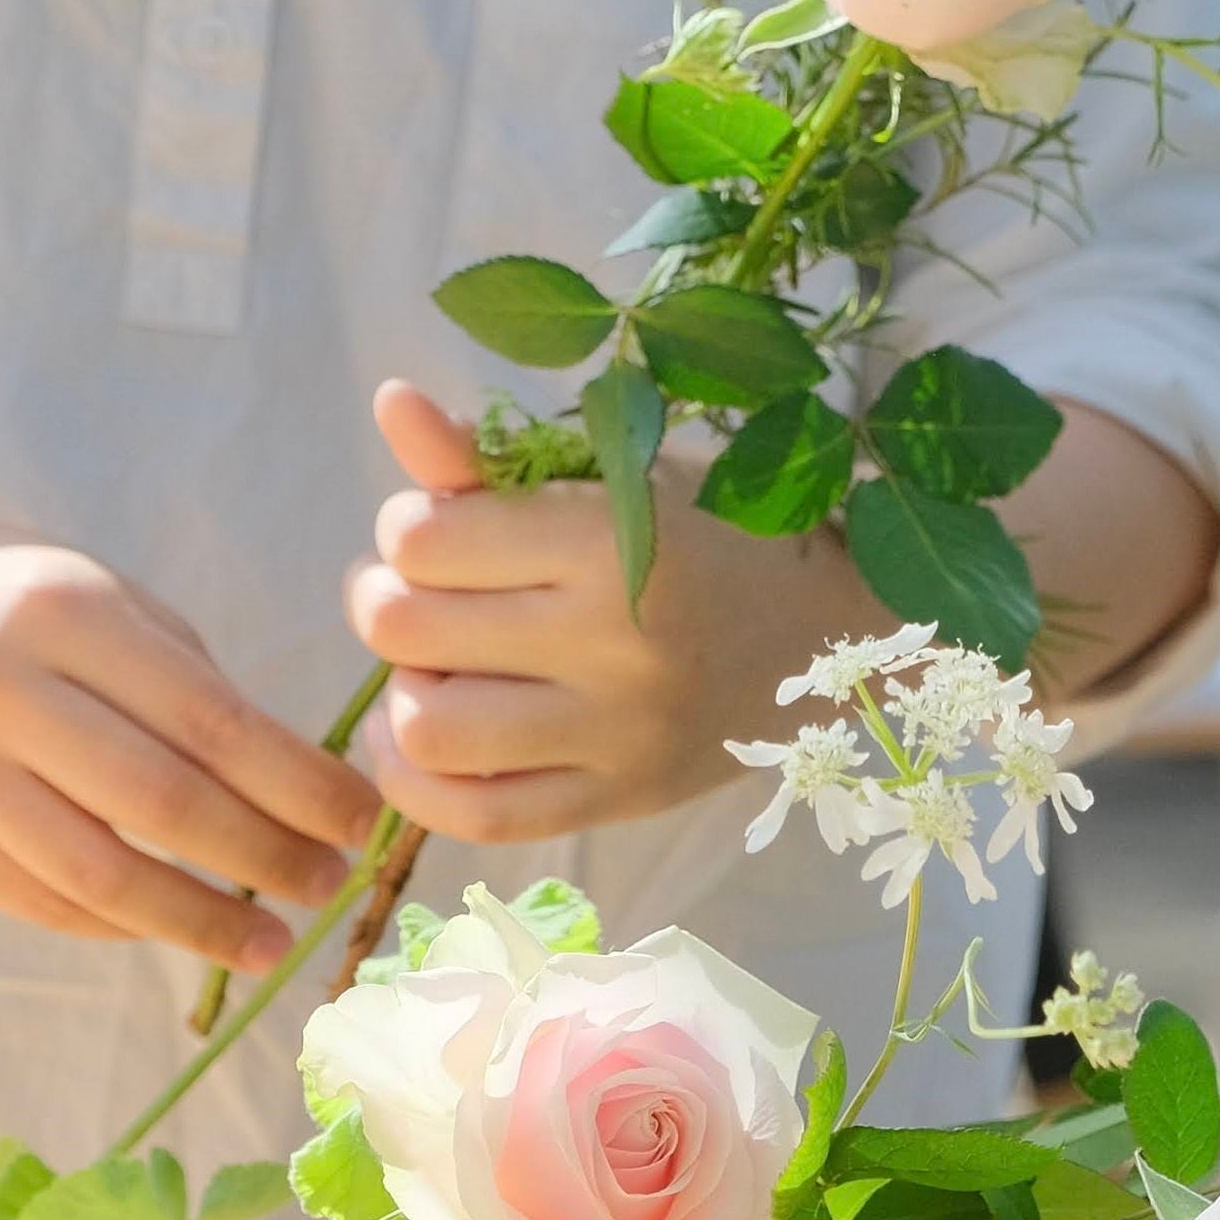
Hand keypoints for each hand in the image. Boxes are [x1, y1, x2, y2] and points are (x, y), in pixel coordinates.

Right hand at [0, 524, 384, 971]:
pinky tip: (183, 929)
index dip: (298, 786)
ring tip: (273, 943)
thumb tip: (317, 801)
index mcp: (63, 611)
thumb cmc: (40, 614)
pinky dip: (125, 924)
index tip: (363, 825)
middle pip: (157, 801)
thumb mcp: (124, 611)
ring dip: (199, 920)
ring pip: (95, 873)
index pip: (208, 720)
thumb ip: (206, 694)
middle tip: (330, 886)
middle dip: (262, 856)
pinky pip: (40, 901)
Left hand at [345, 383, 874, 843]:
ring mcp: (619, 733)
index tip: (440, 528)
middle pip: (405, 630)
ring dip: (404, 692)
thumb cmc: (713, 533)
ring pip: (427, 732)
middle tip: (425, 595)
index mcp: (613, 541)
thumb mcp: (617, 474)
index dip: (404, 528)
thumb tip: (391, 403)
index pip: (423, 541)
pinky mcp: (621, 798)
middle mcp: (615, 643)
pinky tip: (420, 740)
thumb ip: (492, 457)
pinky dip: (417, 783)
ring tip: (436, 667)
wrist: (832, 632)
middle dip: (386, 602)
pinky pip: (477, 816)